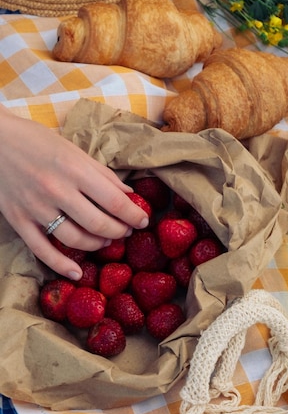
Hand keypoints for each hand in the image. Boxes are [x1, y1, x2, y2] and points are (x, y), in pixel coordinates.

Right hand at [0, 107, 148, 278]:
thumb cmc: (37, 141)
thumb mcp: (74, 150)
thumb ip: (102, 174)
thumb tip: (129, 193)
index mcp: (74, 170)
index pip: (114, 201)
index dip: (134, 215)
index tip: (143, 220)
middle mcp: (57, 190)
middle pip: (98, 224)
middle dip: (120, 231)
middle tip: (127, 231)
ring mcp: (36, 208)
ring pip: (75, 240)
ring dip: (97, 244)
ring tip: (106, 240)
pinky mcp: (19, 220)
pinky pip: (42, 250)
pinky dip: (61, 266)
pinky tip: (77, 272)